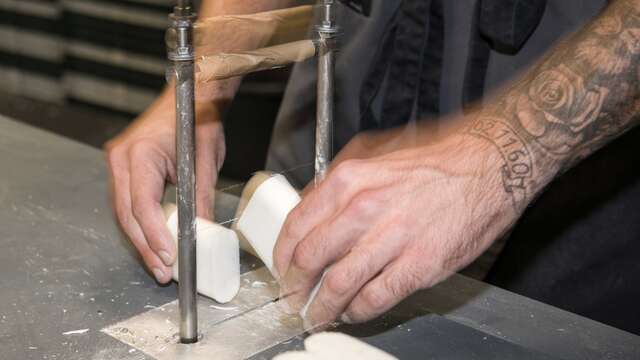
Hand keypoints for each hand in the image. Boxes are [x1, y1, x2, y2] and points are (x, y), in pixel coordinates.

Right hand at [105, 92, 225, 282]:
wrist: (191, 98)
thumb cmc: (198, 121)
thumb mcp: (205, 163)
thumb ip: (201, 199)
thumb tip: (201, 234)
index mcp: (139, 154)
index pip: (143, 205)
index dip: (155, 236)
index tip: (169, 258)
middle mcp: (121, 159)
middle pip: (127, 214)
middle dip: (146, 246)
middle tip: (163, 272)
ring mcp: (119, 163)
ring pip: (124, 212)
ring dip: (142, 239)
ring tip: (160, 264)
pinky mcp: (124, 168)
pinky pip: (128, 202)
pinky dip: (141, 224)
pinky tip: (154, 242)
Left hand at [273, 131, 517, 327]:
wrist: (487, 167)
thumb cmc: (434, 164)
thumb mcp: (375, 156)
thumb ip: (337, 183)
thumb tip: (309, 208)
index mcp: (348, 181)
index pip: (295, 226)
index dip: (281, 255)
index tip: (282, 268)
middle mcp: (364, 209)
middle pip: (309, 260)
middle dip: (294, 286)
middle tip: (293, 296)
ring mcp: (391, 239)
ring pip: (337, 285)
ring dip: (320, 307)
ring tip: (316, 314)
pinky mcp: (418, 265)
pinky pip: (374, 299)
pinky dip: (357, 312)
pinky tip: (353, 312)